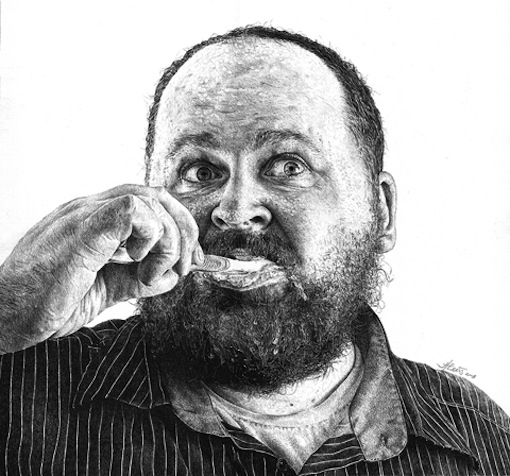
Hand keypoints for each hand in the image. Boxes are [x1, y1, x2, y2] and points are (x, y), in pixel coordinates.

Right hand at [0, 184, 199, 352]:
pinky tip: (138, 264)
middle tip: (185, 265)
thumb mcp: (104, 291)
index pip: (151, 203)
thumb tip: (171, 276)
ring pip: (151, 199)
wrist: (1, 316)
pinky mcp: (82, 230)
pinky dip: (150, 237)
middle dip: (184, 230)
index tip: (188, 261)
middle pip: (158, 196)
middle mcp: (91, 210)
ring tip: (153, 273)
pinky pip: (131, 211)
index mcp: (96, 221)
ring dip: (169, 239)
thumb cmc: (44, 302)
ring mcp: (85, 215)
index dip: (179, 228)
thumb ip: (137, 281)